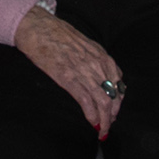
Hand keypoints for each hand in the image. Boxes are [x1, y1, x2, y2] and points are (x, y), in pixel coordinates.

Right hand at [14, 6, 126, 137]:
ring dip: (104, 120)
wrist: (39, 28)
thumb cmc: (58, 35)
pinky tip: (91, 122)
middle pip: (113, 96)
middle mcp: (97, 64)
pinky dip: (91, 115)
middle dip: (112, 115)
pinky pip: (86, 101)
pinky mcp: (69, 78)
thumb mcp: (85, 45)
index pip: (119, 84)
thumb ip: (96, 60)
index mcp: (102, 56)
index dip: (118, 101)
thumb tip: (101, 78)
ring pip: (103, 101)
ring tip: (102, 130)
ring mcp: (84, 72)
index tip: (114, 111)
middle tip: (108, 126)